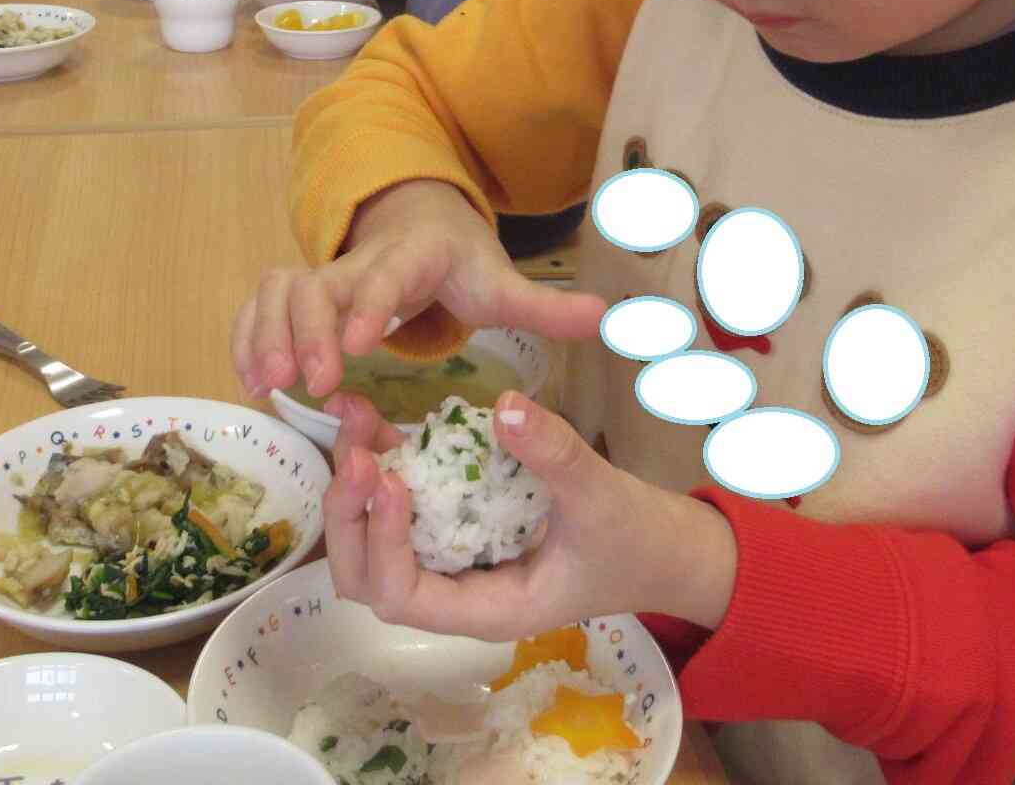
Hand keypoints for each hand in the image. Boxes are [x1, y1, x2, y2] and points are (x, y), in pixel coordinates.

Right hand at [230, 180, 605, 399]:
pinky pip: (258, 307)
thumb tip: (608, 318)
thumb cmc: (461, 265)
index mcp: (412, 259)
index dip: (370, 306)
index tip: (359, 345)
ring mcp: (322, 275)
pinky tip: (250, 383)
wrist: (420, 223)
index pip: (385, 278)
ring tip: (268, 387)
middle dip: (308, 331)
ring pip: (279, 289)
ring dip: (267, 333)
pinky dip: (246, 337)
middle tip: (311, 385)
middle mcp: (358, 262)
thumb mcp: (505, 284)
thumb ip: (547, 307)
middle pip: (318, 284)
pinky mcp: (298, 295)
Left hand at [322, 391, 736, 639]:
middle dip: (352, 517)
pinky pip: (403, 504)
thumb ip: (555, 455)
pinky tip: (373, 416)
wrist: (662, 548)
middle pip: (369, 578)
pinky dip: (380, 464)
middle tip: (356, 451)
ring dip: (356, 488)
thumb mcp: (602, 496)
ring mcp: (451, 559)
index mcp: (487, 609)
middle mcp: (457, 593)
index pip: (405, 598)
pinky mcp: (455, 524)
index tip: (393, 480)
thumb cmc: (635, 540)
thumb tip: (506, 405)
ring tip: (353, 419)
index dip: (385, 545)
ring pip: (375, 541)